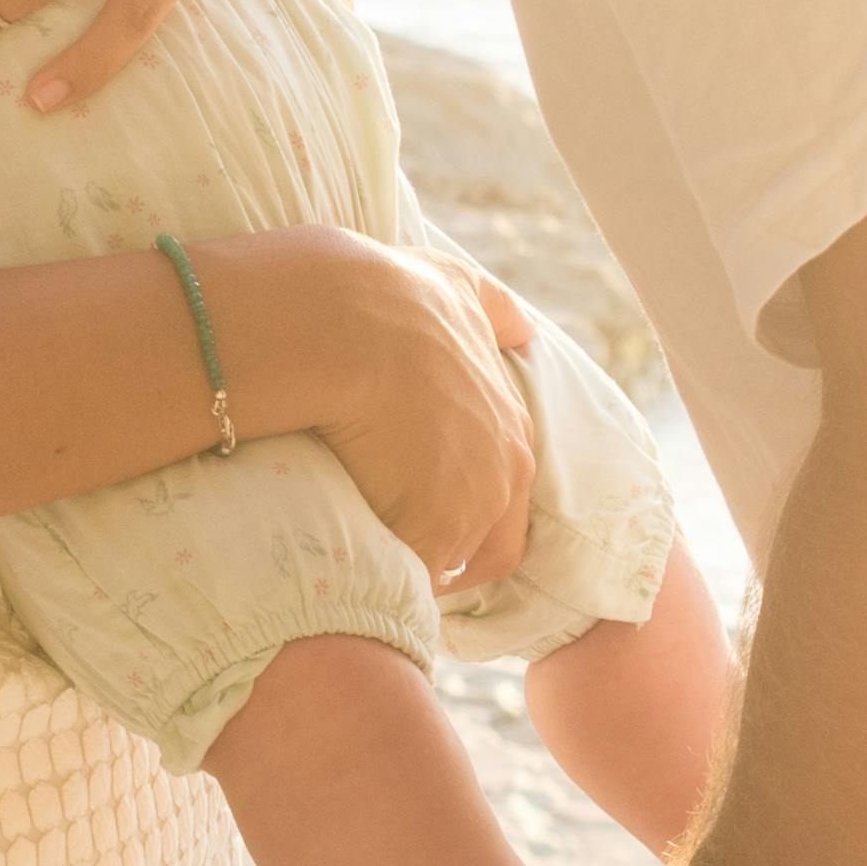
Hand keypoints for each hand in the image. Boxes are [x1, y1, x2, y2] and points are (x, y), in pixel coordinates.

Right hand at [201, 226, 542, 588]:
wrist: (343, 326)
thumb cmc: (390, 299)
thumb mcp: (457, 286)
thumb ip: (493, 310)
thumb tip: (523, 328)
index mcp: (512, 427)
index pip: (503, 496)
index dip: (460, 509)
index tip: (417, 510)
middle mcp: (506, 474)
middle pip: (487, 545)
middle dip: (446, 552)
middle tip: (392, 549)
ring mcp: (471, 510)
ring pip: (447, 565)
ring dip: (411, 567)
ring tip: (362, 560)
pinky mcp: (429, 537)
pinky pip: (408, 578)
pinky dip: (383, 579)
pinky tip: (346, 566)